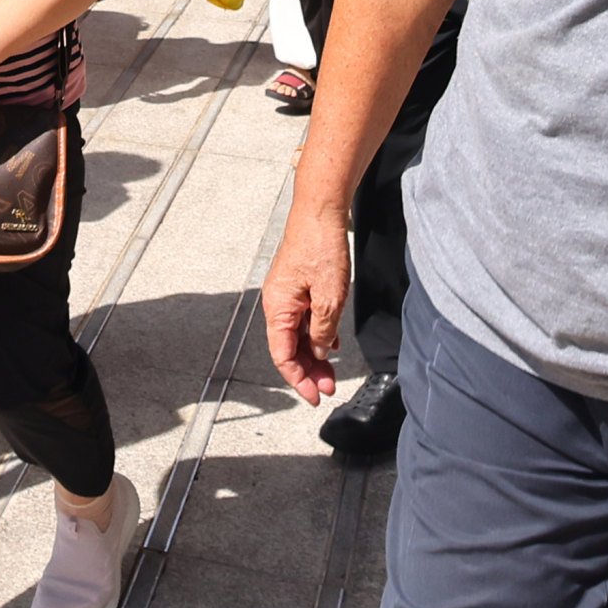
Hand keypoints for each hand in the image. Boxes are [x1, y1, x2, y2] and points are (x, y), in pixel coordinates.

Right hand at [262, 203, 350, 402]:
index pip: (282, 355)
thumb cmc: (321, 247)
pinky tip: (331, 345)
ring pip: (296, 335)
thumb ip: (322, 330)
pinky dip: (316, 336)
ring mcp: (287, 295)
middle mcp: (277, 304)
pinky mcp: (297, 286)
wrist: (320, 211)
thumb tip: (317, 351)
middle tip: (328, 388)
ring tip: (331, 373)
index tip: (314, 396)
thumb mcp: (330, 296)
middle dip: (308, 371)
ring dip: (313, 356)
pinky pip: (303, 319)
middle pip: (288, 348)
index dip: (298, 379)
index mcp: (278, 308)